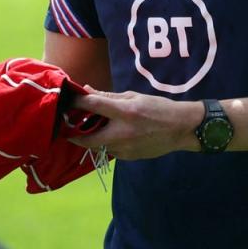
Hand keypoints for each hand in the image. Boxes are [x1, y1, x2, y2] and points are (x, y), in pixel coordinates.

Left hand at [69, 89, 200, 159]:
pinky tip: (108, 135)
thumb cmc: (157, 108)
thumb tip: (87, 91)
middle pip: (87, 138)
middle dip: (75, 134)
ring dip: (91, 139)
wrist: (180, 129)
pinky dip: (105, 143)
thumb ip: (109, 96)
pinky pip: (110, 151)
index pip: (92, 106)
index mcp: (124, 112)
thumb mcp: (133, 96)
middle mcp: (122, 133)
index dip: (76, 102)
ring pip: (98, 147)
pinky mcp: (128, 157)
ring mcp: (125, 148)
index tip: (68, 101)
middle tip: (69, 127)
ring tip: (89, 129)